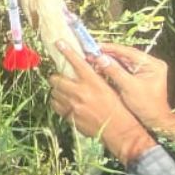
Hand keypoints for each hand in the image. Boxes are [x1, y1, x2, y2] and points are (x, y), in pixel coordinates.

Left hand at [49, 41, 157, 163]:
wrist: (120, 132)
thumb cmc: (119, 110)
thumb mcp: (110, 90)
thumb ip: (95, 79)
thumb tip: (84, 71)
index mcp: (94, 83)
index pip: (77, 62)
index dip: (67, 51)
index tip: (59, 43)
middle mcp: (81, 92)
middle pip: (56, 78)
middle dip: (57, 78)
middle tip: (62, 80)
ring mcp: (73, 105)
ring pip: (54, 92)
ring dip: (58, 91)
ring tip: (67, 94)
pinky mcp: (69, 116)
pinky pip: (56, 105)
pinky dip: (59, 103)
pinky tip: (67, 104)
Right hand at [93, 43, 174, 139]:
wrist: (154, 120)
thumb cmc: (146, 105)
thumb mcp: (129, 87)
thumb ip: (115, 71)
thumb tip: (100, 57)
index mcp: (152, 64)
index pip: (129, 52)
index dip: (111, 48)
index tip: (95, 46)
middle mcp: (149, 64)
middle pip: (124, 55)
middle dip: (107, 55)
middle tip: (90, 53)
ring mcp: (143, 70)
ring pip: (121, 61)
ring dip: (107, 61)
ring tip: (92, 60)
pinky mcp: (137, 76)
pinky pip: (121, 68)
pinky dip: (110, 68)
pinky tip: (99, 67)